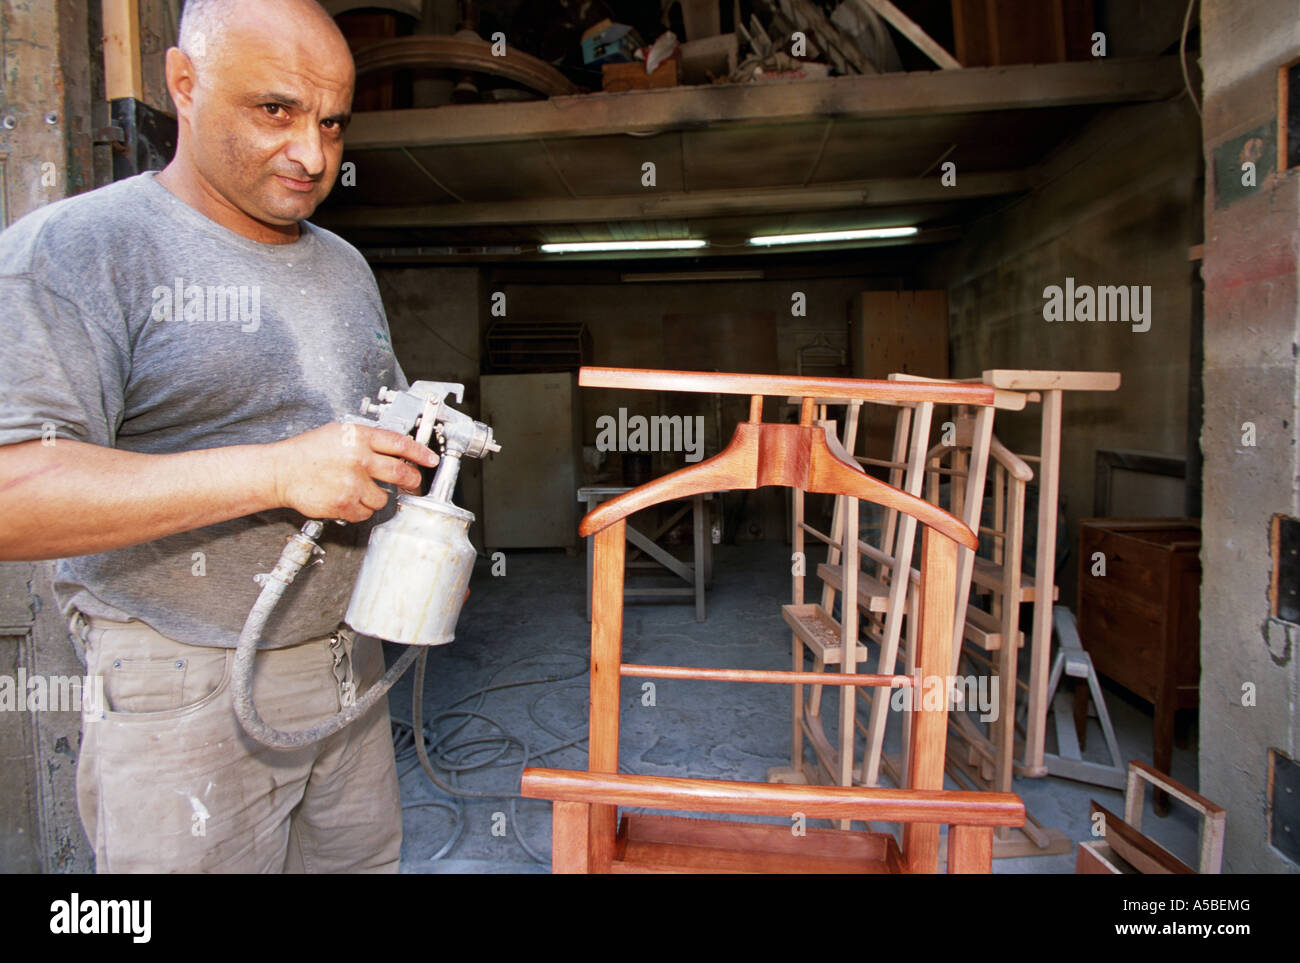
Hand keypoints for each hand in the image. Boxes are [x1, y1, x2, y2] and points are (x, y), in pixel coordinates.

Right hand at [268, 423, 438, 521]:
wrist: (281, 471)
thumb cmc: (307, 452)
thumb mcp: (339, 433)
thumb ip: (366, 440)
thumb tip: (394, 450)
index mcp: (359, 438)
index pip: (400, 444)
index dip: (420, 453)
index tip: (431, 459)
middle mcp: (359, 459)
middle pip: (401, 473)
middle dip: (411, 480)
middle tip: (411, 482)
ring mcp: (353, 483)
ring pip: (383, 497)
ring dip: (375, 496)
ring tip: (356, 488)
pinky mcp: (345, 504)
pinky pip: (365, 512)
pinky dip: (359, 509)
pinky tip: (345, 498)